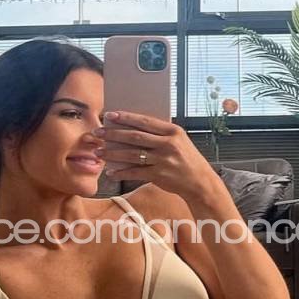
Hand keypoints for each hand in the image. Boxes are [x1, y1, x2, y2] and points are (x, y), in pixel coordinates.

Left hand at [95, 110, 218, 200]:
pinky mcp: (159, 175)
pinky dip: (122, 172)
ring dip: (113, 153)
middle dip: (113, 134)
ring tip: (99, 151)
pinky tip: (111, 172)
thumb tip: (132, 128)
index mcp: (173, 132)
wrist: (200, 182)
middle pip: (135, 136)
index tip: (110, 115)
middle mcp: (168, 144)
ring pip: (132, 154)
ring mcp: (164, 160)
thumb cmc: (187, 160)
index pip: (145, 121)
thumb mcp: (179, 142)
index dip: (125, 117)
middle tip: (98, 133)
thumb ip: (160, 134)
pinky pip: (135, 172)